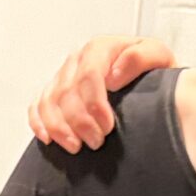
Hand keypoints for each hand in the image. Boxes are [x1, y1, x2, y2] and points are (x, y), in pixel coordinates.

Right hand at [26, 34, 172, 150]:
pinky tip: (49, 139)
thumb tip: (113, 75)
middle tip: (95, 142)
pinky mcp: (53, 91)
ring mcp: (62, 76)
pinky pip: (37, 106)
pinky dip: (38, 123)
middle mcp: (77, 59)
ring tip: (75, 146)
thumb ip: (141, 59)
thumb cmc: (151, 71)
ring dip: (59, 128)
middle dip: (79, 122)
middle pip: (66, 92)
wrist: (146, 79)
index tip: (107, 127)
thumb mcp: (159, 57)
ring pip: (48, 102)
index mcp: (100, 48)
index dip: (94, 104)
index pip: (88, 75)